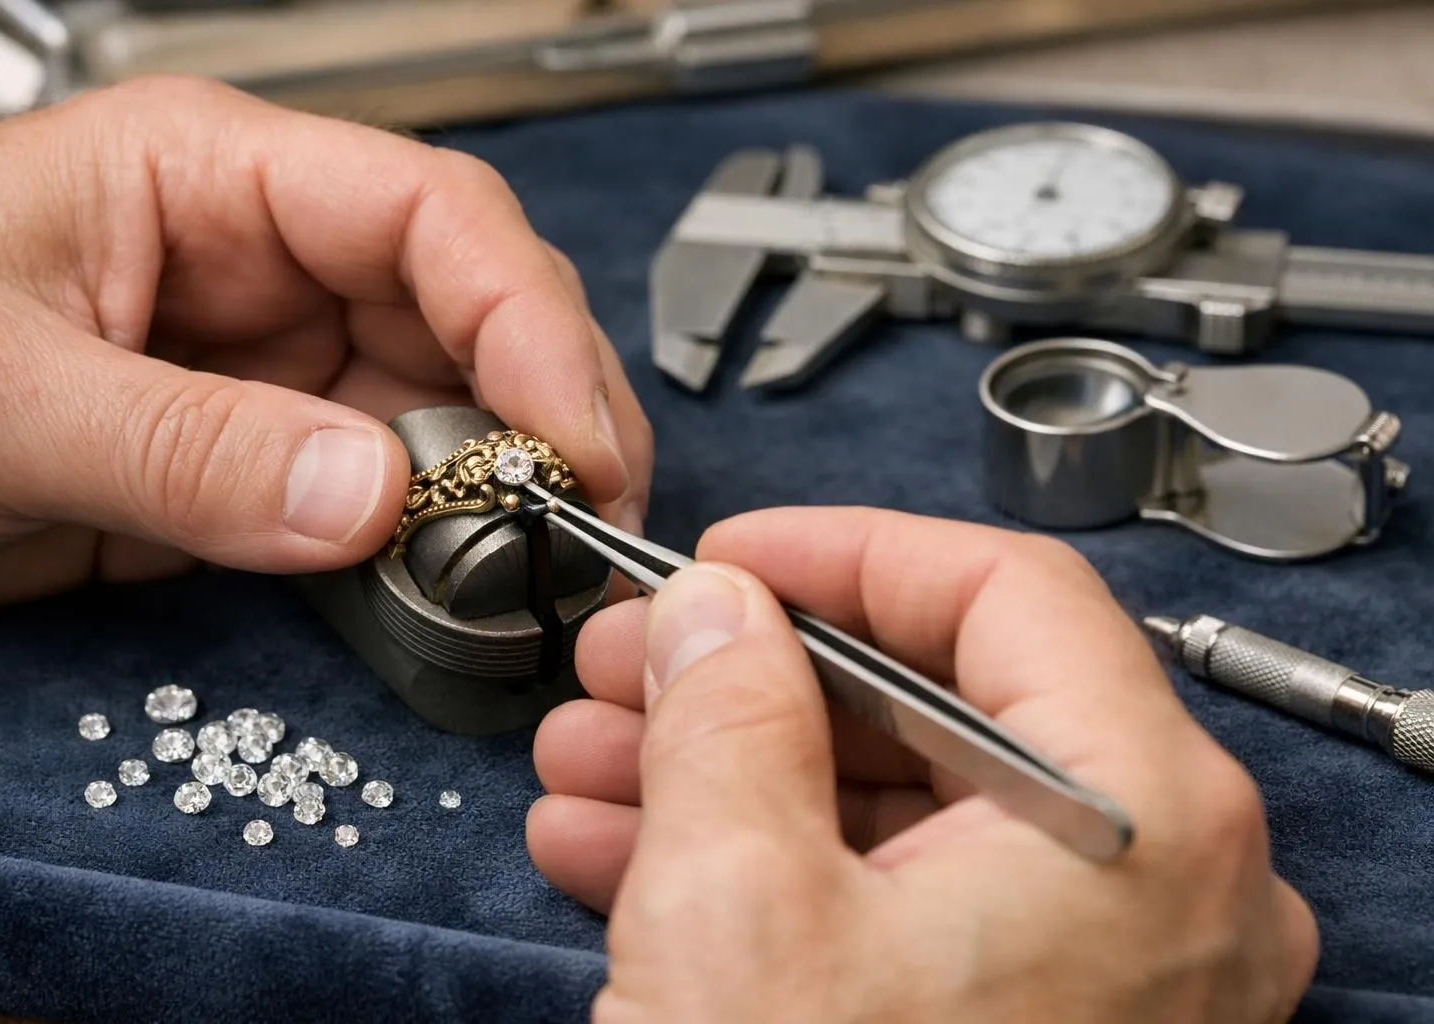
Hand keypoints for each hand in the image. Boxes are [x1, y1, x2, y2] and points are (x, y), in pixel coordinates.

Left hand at [0, 76, 650, 620]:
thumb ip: (183, 447)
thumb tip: (366, 495)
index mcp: (209, 178)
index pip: (429, 215)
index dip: (527, 318)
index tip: (573, 436)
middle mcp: (263, 263)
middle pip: (471, 309)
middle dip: (548, 409)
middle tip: (588, 518)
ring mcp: (268, 367)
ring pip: (445, 407)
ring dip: (503, 484)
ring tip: (536, 561)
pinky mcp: (254, 461)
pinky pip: (382, 493)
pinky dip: (435, 541)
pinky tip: (459, 577)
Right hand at [528, 508, 1317, 1022]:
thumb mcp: (737, 902)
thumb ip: (727, 708)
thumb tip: (715, 610)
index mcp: (1141, 823)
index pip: (1005, 594)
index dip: (847, 553)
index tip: (732, 558)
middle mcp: (1158, 896)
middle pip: (939, 708)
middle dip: (750, 680)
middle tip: (629, 664)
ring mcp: (1101, 979)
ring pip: (899, 816)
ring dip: (730, 777)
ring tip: (591, 763)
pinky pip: (896, 911)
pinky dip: (765, 872)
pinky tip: (626, 856)